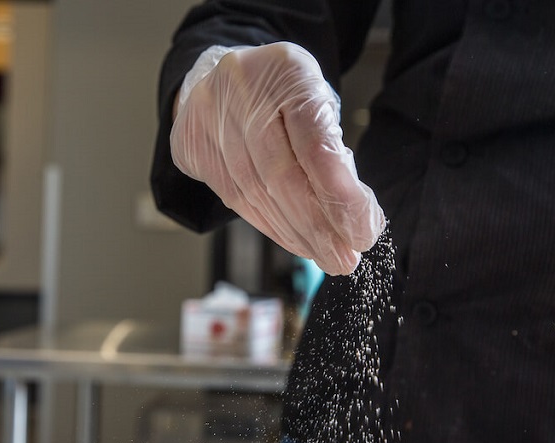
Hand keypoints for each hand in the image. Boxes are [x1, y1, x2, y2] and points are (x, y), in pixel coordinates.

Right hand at [170, 42, 384, 275]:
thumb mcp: (319, 103)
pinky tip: (292, 239)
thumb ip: (333, 151)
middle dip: (317, 227)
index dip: (340, 198)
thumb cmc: (283, 95)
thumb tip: (351, 218)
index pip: (316, 145)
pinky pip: (232, 197)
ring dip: (294, 234)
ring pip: (254, 193)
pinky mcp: (192, 143)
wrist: (226, 76)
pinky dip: (267, 225)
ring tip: (323, 254)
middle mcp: (243, 90)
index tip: (362, 234)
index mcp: (288, 72)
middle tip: (344, 259)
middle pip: (281, 175)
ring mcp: (210, 116)